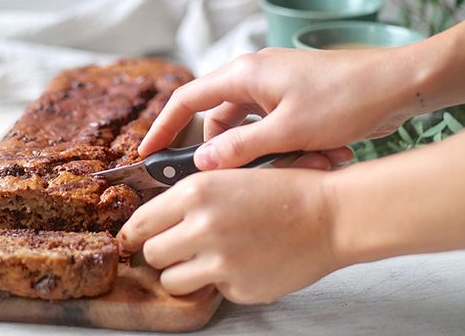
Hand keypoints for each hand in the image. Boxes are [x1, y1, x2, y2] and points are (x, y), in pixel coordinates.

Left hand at [117, 167, 341, 303]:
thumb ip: (190, 195)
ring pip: (172, 280)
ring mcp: (220, 262)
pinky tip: (244, 262)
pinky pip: (212, 290)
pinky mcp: (239, 288)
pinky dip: (222, 281)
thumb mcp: (230, 174)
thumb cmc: (284, 188)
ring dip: (184, 272)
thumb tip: (154, 218)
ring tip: (208, 257)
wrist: (330, 214)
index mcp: (196, 192)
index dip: (134, 232)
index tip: (134, 239)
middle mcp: (202, 227)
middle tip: (181, 246)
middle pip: (151, 254)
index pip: (140, 222)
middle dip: (163, 252)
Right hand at [140, 47, 417, 168]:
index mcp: (244, 74)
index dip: (163, 127)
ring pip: (249, 127)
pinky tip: (316, 158)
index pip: (187, 99)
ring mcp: (276, 86)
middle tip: (231, 181)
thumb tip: (202, 163)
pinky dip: (285, 146)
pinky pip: (273, 127)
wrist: (400, 84)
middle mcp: (255, 75)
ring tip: (297, 166)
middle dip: (227, 152)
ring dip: (264, 153)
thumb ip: (240, 147)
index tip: (147, 154)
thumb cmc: (346, 100)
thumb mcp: (288, 131)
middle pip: (219, 118)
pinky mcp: (295, 98)